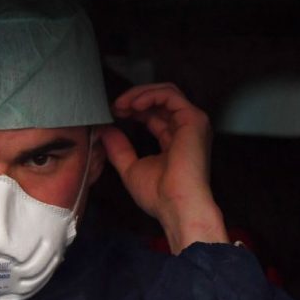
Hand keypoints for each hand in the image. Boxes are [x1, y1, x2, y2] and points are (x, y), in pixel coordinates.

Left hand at [99, 83, 228, 252]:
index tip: (113, 113)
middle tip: (114, 106)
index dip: (132, 110)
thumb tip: (106, 131)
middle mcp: (185, 130)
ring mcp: (191, 124)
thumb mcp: (130, 168)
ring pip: (166, 92)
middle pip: (159, 101)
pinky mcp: (194, 119)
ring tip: (121, 104)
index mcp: (173, 141)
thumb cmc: (159, 196)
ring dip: (140, 94)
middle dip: (134, 99)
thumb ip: (119, 149)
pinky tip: (133, 104)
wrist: (176, 206)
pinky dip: (149, 95)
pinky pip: (170, 95)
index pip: (153, 115)